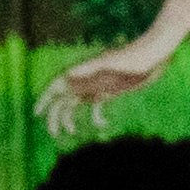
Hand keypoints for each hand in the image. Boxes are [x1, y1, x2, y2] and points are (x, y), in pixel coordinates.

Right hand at [34, 42, 168, 135]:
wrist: (152, 56)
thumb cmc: (131, 57)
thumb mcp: (110, 64)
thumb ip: (89, 69)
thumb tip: (67, 75)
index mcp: (81, 72)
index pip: (56, 86)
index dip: (45, 99)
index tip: (37, 113)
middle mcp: (85, 80)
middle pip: (63, 99)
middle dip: (55, 115)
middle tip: (53, 133)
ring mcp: (96, 86)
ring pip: (76, 104)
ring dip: (71, 118)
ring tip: (72, 132)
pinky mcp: (109, 91)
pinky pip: (96, 106)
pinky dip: (96, 116)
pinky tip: (103, 124)